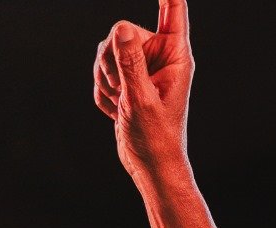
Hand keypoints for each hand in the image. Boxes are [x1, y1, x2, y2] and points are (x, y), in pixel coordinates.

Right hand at [93, 1, 192, 177]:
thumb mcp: (142, 100)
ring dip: (106, 79)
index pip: (173, 11)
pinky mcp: (127, 77)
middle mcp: (161, 56)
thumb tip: (121, 27)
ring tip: (124, 104)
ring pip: (105, 50)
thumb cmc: (157, 139)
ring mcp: (143, 66)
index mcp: (176, 57)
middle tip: (125, 93)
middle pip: (120, 32)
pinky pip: (99, 70)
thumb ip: (129, 62)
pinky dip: (103, 93)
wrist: (150, 165)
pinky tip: (119, 110)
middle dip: (112, 61)